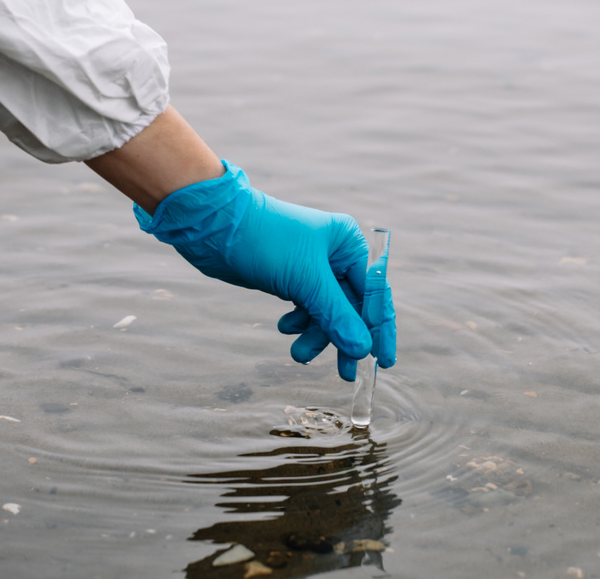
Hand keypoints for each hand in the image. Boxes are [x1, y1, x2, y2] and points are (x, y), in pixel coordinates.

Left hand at [134, 160, 393, 380]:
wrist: (216, 226)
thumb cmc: (266, 241)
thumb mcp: (306, 281)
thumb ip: (337, 316)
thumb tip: (362, 349)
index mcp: (348, 244)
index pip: (375, 292)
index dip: (380, 328)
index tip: (383, 361)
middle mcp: (336, 255)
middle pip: (352, 307)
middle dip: (344, 339)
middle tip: (344, 374)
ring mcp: (313, 268)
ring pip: (327, 313)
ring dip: (315, 335)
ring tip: (298, 354)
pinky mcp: (292, 279)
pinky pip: (307, 309)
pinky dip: (299, 323)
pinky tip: (285, 328)